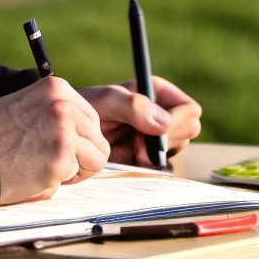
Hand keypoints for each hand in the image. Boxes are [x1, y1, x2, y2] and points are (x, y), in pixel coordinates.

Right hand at [0, 76, 108, 204]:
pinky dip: (59, 182)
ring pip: (97, 158)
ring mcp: (64, 129)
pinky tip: (33, 175)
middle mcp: (64, 103)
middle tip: (47, 162)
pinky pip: (77, 176)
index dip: (76, 140)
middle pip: (99, 138)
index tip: (50, 146)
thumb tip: (85, 133)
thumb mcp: (25, 108)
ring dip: (74, 170)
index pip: (91, 118)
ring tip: (42, 168)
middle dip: (80, 157)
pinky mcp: (61, 157)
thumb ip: (54, 113)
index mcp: (56, 87)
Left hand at [79, 76, 202, 168]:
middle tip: (137, 142)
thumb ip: (132, 106)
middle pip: (189, 131)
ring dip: (154, 153)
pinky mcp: (148, 156)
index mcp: (156, 93)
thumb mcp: (104, 101)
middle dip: (166, 140)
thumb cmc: (82, 108)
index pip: (189, 109)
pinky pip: (160, 165)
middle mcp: (161, 113)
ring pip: (177, 149)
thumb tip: (165, 123)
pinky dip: (145, 164)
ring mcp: (156, 136)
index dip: (178, 121)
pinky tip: (126, 157)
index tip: (156, 132)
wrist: (69, 133)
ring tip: (127, 147)